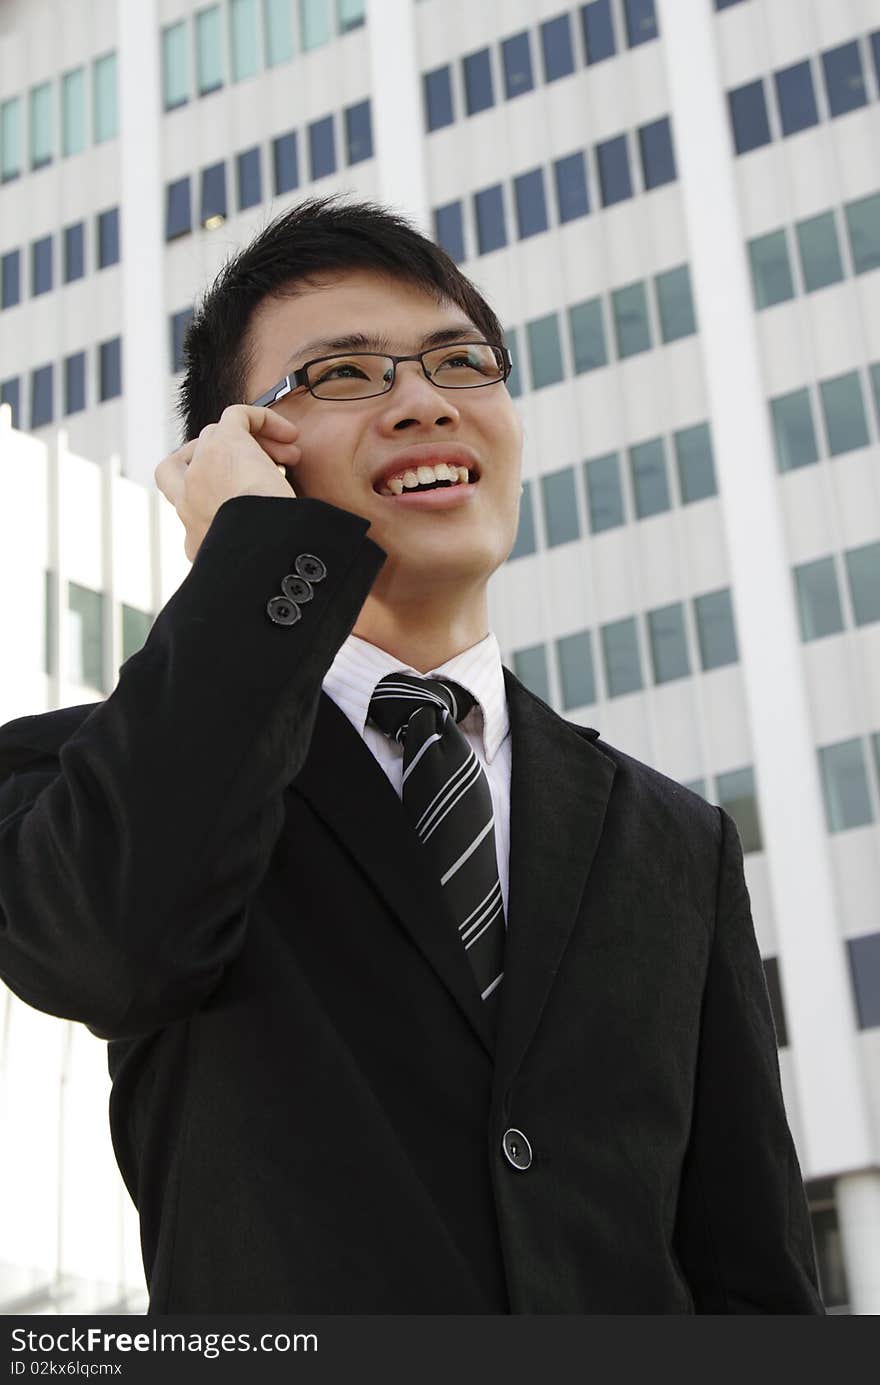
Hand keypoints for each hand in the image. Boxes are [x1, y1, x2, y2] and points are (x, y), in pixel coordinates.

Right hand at [154, 404, 301, 561]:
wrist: (265, 550)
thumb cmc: (268, 563)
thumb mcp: (254, 568)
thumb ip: (249, 560)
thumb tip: (279, 568)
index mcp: (197, 542)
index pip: (190, 514)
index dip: (209, 501)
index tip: (241, 504)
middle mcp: (188, 506)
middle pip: (178, 467)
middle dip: (205, 460)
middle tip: (251, 466)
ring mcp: (198, 472)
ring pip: (215, 439)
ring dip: (253, 445)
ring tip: (290, 459)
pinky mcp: (220, 444)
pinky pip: (236, 416)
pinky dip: (261, 419)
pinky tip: (289, 434)